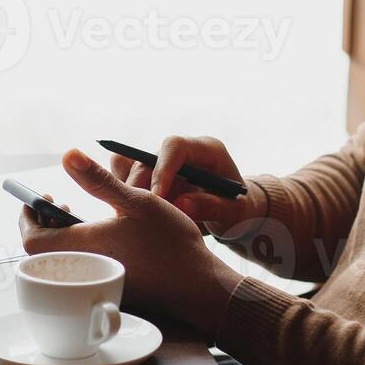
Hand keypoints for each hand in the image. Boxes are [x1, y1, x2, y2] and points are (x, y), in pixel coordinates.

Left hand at [18, 148, 244, 336]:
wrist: (197, 285)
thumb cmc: (170, 243)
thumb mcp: (136, 201)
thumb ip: (98, 179)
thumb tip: (68, 156)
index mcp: (82, 247)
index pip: (31, 240)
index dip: (27, 218)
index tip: (37, 200)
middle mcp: (83, 270)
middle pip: (41, 253)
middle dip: (43, 224)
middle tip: (57, 204)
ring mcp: (95, 284)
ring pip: (60, 261)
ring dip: (60, 237)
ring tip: (75, 217)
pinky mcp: (108, 290)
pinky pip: (79, 271)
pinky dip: (78, 251)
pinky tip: (98, 237)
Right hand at [108, 135, 264, 241]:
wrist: (234, 214)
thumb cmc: (238, 209)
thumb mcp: (234, 212)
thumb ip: (211, 206)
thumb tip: (181, 204)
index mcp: (206, 150)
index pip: (175, 147)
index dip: (161, 168)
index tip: (156, 198)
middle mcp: (181, 153)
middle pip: (147, 159)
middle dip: (139, 186)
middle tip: (138, 215)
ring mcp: (164, 165)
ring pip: (133, 170)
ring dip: (129, 194)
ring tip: (132, 218)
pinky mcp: (152, 179)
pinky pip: (129, 180)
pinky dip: (126, 197)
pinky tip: (129, 216)